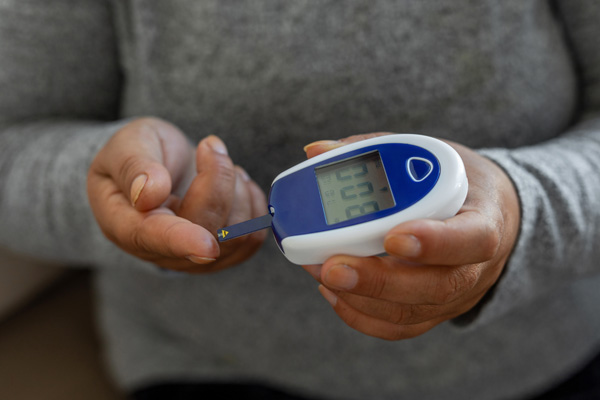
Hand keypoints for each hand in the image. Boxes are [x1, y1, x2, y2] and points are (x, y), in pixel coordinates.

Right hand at [87, 117, 266, 272]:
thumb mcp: (126, 145)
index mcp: (126, 224)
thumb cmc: (137, 154)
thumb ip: (134, 166)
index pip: (155, 238)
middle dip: (219, 178)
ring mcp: (193, 258)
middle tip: (209, 145)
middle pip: (208, 230)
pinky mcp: (222, 254)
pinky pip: (253, 238)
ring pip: (237, 235)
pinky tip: (233, 185)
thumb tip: (148, 193)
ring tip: (218, 165)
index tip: (206, 246)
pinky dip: (251, 203)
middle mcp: (160, 250)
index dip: (182, 241)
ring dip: (237, 189)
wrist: (157, 166)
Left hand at [302, 133, 519, 339]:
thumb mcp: (431, 155)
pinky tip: (333, 292)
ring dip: (358, 298)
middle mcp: (475, 267)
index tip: (391, 237)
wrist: (491, 215)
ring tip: (320, 272)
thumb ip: (376, 151)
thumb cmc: (459, 182)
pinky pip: (399, 327)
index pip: (472, 239)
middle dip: (377, 280)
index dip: (434, 242)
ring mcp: (456, 296)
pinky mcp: (435, 312)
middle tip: (332, 266)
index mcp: (485, 219)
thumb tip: (317, 151)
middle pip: (434, 286)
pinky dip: (360, 315)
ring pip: (410, 313)